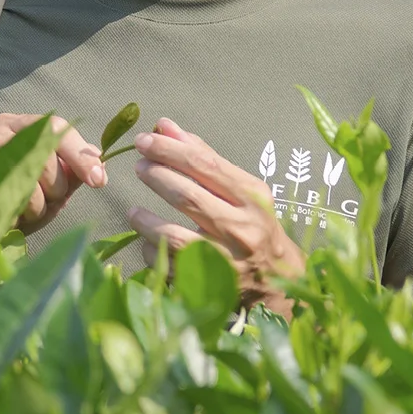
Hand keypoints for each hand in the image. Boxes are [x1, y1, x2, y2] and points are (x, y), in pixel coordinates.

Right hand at [0, 112, 107, 234]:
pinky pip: (8, 196)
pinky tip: (10, 218)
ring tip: (22, 212)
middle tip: (45, 205)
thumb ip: (71, 175)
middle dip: (56, 190)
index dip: (80, 155)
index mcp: (22, 125)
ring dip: (35, 207)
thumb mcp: (47, 187)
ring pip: (28, 178)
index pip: (57, 128)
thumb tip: (98, 168)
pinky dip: (16, 215)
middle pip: (46, 155)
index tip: (98, 181)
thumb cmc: (11, 203)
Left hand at [127, 117, 305, 315]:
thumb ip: (205, 158)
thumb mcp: (242, 190)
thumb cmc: (255, 225)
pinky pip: (168, 264)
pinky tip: (148, 241)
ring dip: (146, 220)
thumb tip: (165, 127)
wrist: (279, 281)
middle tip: (139, 165)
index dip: (171, 150)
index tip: (146, 139)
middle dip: (157, 175)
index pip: (206, 165)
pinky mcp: (208, 286)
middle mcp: (241, 228)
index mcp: (252, 198)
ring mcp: (225, 261)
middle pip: (188, 196)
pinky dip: (152, 250)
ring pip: (173, 236)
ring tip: (132, 210)